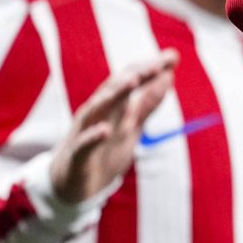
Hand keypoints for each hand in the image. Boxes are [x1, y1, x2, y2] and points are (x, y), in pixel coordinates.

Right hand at [50, 51, 177, 203]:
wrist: (69, 186)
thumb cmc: (102, 150)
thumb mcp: (131, 126)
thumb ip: (148, 102)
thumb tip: (168, 75)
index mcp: (111, 105)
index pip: (130, 79)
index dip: (150, 69)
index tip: (173, 56)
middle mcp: (97, 113)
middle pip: (116, 89)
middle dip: (136, 75)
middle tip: (157, 64)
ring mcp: (84, 133)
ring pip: (98, 109)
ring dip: (114, 95)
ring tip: (133, 81)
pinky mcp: (77, 156)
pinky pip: (83, 144)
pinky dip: (93, 136)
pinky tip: (105, 130)